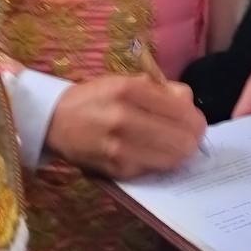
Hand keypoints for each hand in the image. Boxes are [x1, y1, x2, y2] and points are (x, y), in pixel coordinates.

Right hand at [45, 75, 206, 179]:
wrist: (55, 121)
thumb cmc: (96, 97)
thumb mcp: (126, 80)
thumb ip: (162, 89)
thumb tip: (189, 104)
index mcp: (129, 90)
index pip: (182, 111)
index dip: (195, 120)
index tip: (195, 122)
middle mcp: (123, 118)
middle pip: (182, 139)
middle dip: (192, 139)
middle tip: (190, 136)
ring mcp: (119, 148)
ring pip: (172, 159)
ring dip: (179, 153)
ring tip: (173, 145)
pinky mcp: (116, 170)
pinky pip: (153, 169)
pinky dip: (159, 162)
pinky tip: (152, 153)